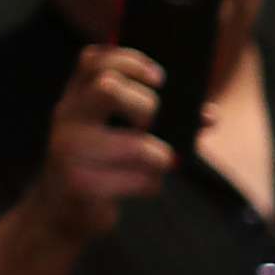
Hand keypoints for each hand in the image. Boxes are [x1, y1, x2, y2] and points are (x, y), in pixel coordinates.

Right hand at [25, 46, 175, 241]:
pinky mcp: (79, 184)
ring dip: (159, 157)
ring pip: (137, 145)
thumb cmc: (104, 165)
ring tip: (155, 163)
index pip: (93, 60)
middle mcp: (66, 116)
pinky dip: (151, 184)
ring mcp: (68, 150)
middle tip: (149, 125)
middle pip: (109, 88)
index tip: (159, 79)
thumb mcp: (123, 134)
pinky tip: (142, 185)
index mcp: (77, 97)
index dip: (130, 61)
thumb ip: (164, 119)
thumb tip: (210, 116)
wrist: (63, 213)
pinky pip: (139, 179)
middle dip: (146, 106)